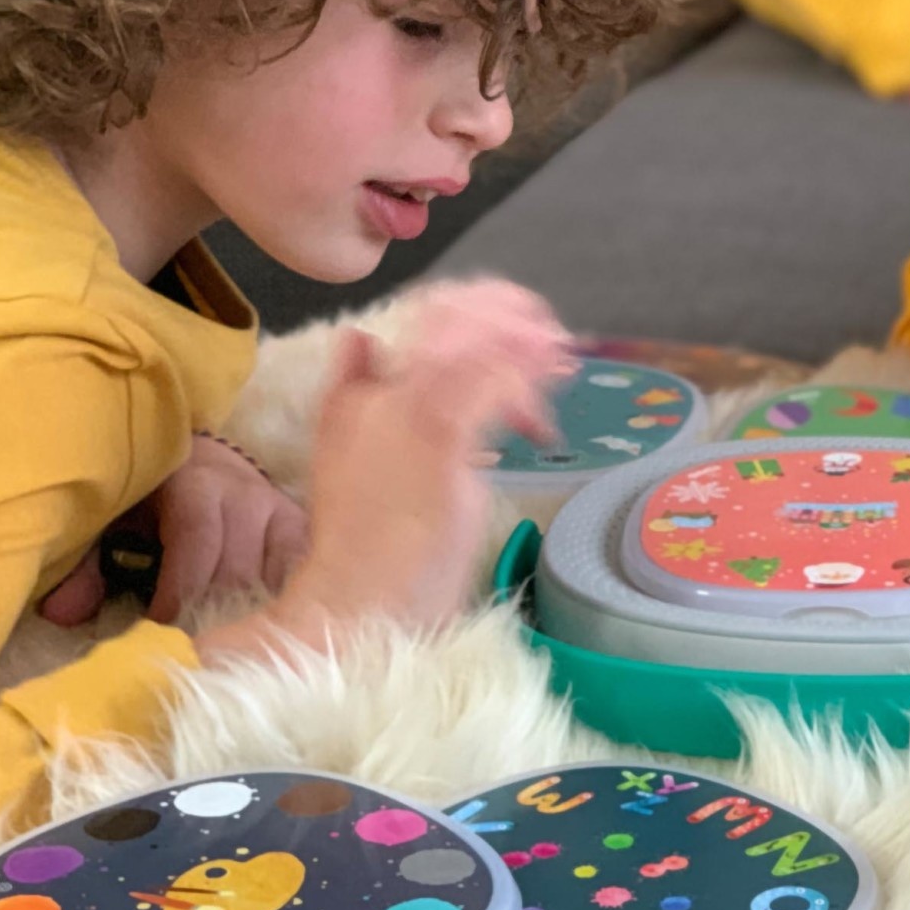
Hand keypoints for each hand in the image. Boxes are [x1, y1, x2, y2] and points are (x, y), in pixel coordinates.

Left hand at [39, 435, 308, 626]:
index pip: (196, 541)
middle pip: (236, 568)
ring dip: (247, 617)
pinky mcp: (299, 529)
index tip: (160, 630)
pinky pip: (301, 573)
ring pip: (271, 577)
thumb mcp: (110, 526)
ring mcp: (278, 511)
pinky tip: (273, 632)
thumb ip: (85, 569)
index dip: (179, 590)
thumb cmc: (145, 503)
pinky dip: (288, 603)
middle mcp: (244, 493)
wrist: (197, 462)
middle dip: (210, 615)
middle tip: (189, 652)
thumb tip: (62, 615)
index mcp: (192, 483)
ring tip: (226, 651)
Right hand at [252, 278, 571, 646]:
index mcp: (359, 395)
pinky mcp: (441, 441)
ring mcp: (409, 413)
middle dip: (513, 316)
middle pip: (453, 316)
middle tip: (553, 341)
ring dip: (530, 348)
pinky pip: (493, 386)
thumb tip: (361, 339)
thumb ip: (355, 395)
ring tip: (562, 363)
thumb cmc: (365, 550)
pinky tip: (543, 416)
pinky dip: (527, 386)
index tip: (519, 326)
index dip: (478, 308)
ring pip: (478, 345)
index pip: (423, 317)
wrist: (354, 601)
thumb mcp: (347, 462)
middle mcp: (382, 393)